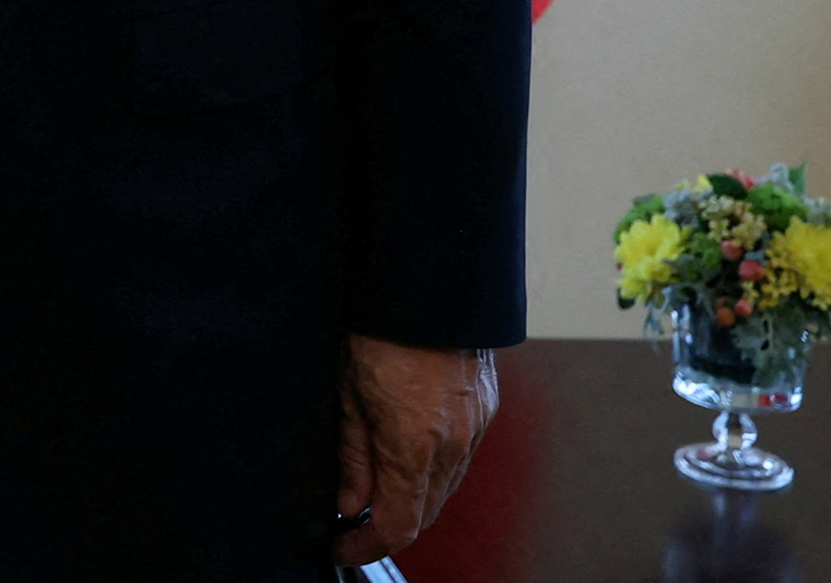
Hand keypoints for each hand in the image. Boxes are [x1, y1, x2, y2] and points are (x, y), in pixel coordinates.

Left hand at [333, 334, 495, 563]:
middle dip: (390, 525)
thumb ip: (353, 456)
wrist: (426, 283)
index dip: (367, 545)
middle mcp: (453, 443)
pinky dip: (435, 469)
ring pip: (446, 487)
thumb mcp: (347, 395)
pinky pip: (460, 457)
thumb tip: (350, 505)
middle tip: (355, 523)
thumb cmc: (378, 329)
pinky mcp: (486, 408)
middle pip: (426, 512)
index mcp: (414, 443)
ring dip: (415, 498)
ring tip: (378, 488)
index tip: (343, 547)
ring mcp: (476, 426)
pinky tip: (411, 455)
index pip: (398, 524)